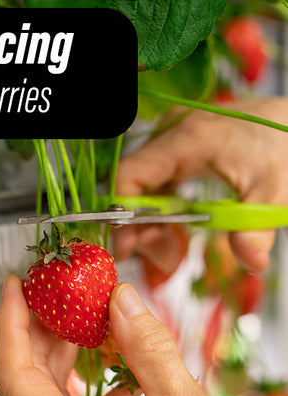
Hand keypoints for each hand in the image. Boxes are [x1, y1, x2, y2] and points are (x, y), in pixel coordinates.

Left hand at [0, 276, 273, 395]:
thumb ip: (149, 352)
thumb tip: (120, 298)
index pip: (15, 375)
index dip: (9, 324)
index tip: (15, 285)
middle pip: (29, 383)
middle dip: (37, 330)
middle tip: (50, 290)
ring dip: (62, 355)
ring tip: (81, 316)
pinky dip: (86, 385)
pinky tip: (117, 368)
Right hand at [114, 98, 287, 271]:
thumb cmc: (283, 145)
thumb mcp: (273, 191)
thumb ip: (254, 227)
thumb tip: (250, 261)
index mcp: (185, 141)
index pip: (131, 174)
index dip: (123, 212)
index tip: (128, 246)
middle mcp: (171, 135)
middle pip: (134, 182)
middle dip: (139, 223)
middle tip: (161, 258)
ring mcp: (174, 139)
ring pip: (144, 182)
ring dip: (151, 218)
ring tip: (170, 251)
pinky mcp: (181, 146)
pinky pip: (158, 178)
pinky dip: (163, 205)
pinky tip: (175, 228)